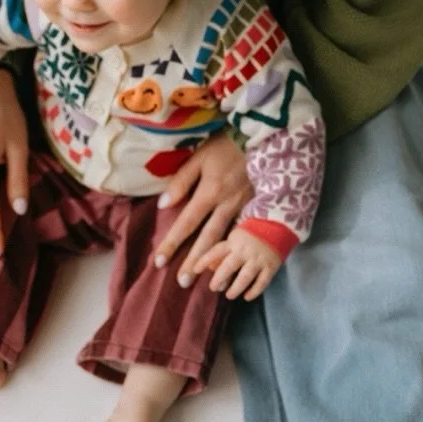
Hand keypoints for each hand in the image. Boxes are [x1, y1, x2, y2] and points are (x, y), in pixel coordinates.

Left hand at [153, 132, 254, 284]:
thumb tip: (164, 205)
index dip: (172, 243)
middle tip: (183, 282)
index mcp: (210, 193)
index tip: (160, 261)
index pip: (186, 224)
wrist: (262, 139)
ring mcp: (242, 209)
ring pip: (226, 240)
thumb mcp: (199, 158)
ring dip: (215, 262)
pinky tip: (232, 263)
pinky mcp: (253, 208)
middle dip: (194, 262)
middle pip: (206, 239)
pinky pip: (242, 234)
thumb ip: (181, 182)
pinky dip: (235, 250)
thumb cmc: (225, 146)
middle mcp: (226, 206)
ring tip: (206, 280)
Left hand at [192, 226, 281, 300]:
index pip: (216, 251)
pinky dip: (254, 291)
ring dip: (235, 289)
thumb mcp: (235, 236)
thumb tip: (209, 267)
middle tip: (213, 287)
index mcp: (234, 241)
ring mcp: (258, 259)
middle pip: (229, 267)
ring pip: (245, 277)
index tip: (195, 270)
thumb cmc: (252, 231)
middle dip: (219, 279)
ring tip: (229, 295)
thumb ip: (223, 250)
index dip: (204, 260)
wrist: (278, 223)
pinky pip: (262, 282)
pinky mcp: (271, 266)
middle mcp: (245, 250)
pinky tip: (247, 297)